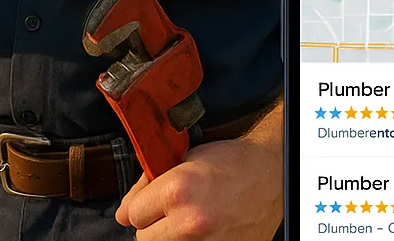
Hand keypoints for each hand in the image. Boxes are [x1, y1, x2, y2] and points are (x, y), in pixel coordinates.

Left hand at [115, 137, 282, 239]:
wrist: (270, 174)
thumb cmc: (231, 163)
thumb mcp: (183, 160)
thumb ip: (148, 185)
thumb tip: (123, 213)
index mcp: (177, 191)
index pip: (133, 214)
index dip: (142, 204)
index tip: (153, 199)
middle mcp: (190, 221)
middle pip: (145, 239)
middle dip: (151, 224)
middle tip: (170, 210)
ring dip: (169, 236)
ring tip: (187, 219)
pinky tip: (201, 230)